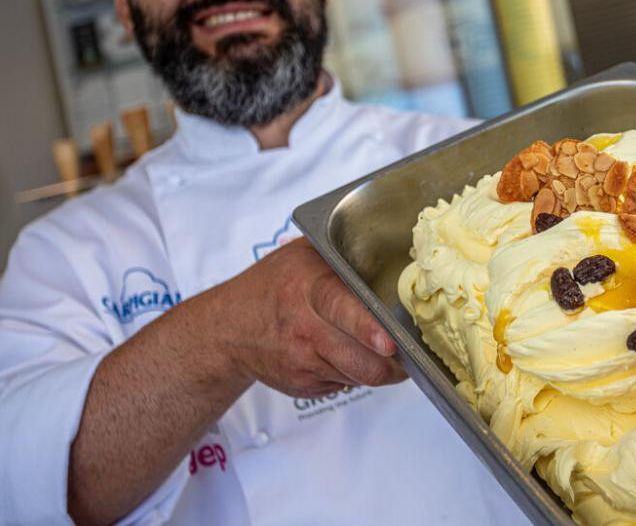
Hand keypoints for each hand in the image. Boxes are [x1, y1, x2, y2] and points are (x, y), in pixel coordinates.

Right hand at [215, 237, 406, 396]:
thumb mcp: (303, 256)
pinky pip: (343, 384)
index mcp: (308, 289)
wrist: (228, 329)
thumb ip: (342, 254)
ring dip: (375, 368)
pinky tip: (341, 353)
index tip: (390, 342)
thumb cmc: (271, 286)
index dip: (369, 329)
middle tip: (407, 356)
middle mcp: (304, 329)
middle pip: (359, 360)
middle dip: (391, 366)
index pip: (342, 310)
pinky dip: (351, 373)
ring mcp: (302, 362)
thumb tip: (391, 248)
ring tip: (376, 350)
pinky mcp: (302, 386)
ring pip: (357, 376)